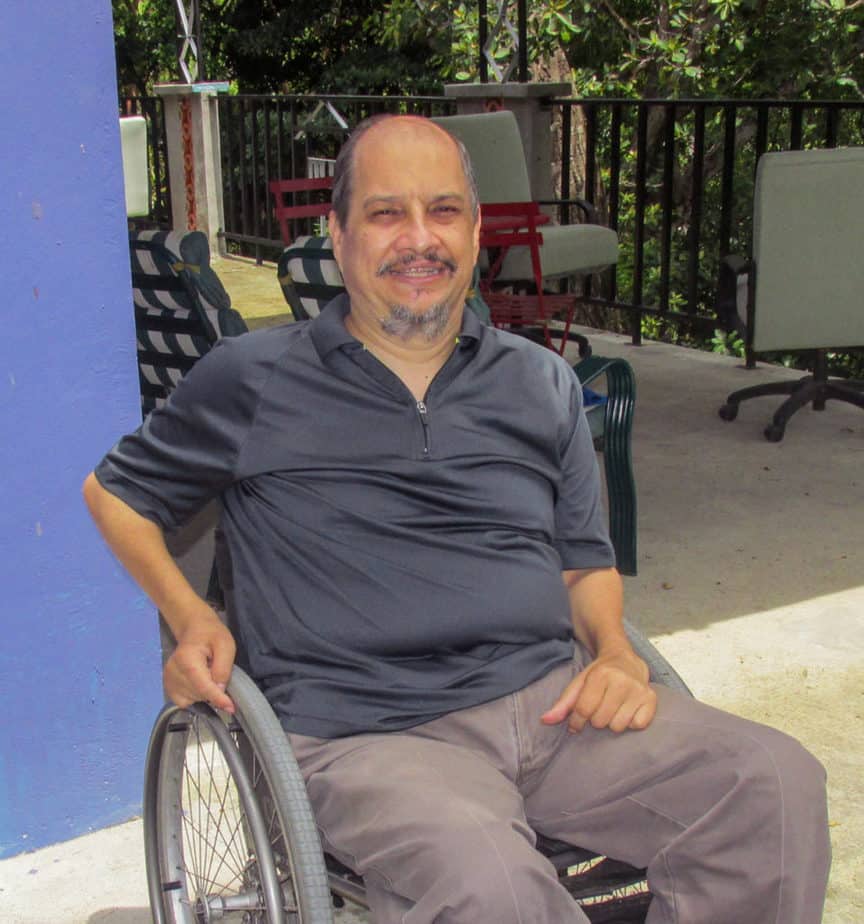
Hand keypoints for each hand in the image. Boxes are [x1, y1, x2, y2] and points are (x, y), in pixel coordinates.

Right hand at [163, 608, 236, 713]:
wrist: (195, 629)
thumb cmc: (211, 635)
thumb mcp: (226, 645)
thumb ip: (223, 667)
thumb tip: (220, 689)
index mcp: (186, 660)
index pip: (203, 686)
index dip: (218, 699)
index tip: (230, 708)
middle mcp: (173, 672)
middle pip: (199, 694)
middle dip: (214, 690)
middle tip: (217, 671)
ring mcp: (168, 680)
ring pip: (193, 699)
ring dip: (205, 693)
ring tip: (208, 674)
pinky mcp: (168, 686)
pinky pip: (184, 701)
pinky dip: (195, 697)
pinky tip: (200, 683)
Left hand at [541, 648, 656, 732]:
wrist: (626, 659)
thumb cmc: (600, 674)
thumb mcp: (579, 683)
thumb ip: (563, 703)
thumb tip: (545, 720)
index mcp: (601, 675)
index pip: (584, 710)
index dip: (576, 721)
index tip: (576, 722)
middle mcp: (622, 681)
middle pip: (600, 721)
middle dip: (595, 719)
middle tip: (598, 708)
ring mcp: (638, 690)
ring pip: (618, 726)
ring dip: (612, 722)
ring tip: (612, 708)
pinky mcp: (651, 699)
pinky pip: (637, 726)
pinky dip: (630, 722)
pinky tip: (626, 710)